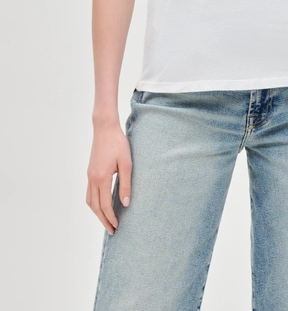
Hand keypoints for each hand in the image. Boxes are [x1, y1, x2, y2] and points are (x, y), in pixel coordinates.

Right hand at [86, 120, 131, 234]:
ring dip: (97, 213)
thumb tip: (126, 204)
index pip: (105, 205)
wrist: (105, 128)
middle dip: (103, 220)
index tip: (117, 226)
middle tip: (112, 230)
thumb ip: (126, 184)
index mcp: (101, 178)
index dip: (111, 217)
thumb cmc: (118, 143)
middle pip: (95, 207)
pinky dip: (94, 203)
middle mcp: (92, 179)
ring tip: (106, 221)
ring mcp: (89, 176)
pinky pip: (89, 193)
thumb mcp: (126, 163)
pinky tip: (101, 205)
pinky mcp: (90, 172)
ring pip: (90, 201)